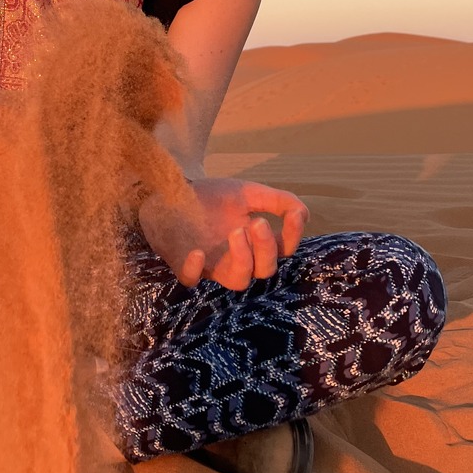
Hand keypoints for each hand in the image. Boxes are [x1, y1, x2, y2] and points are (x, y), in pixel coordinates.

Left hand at [139, 177, 310, 290]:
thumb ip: (277, 200)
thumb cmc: (210, 197)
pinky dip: (195, 270)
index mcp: (253, 243)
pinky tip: (198, 253)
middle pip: (264, 270)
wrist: (170, 191)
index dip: (293, 236)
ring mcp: (211, 264)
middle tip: (257, 222)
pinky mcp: (182, 263)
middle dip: (266, 248)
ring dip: (243, 259)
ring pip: (238, 281)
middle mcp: (236, 258)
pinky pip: (190, 279)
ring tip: (237, 231)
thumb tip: (303, 213)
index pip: (282, 251)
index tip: (293, 215)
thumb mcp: (247, 193)